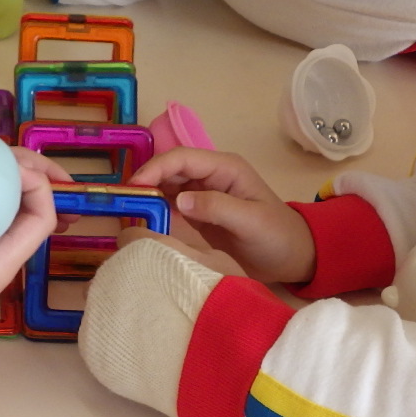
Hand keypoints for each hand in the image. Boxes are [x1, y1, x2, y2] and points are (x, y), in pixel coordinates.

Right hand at [129, 147, 315, 283]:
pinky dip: (154, 211)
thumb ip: (218, 208)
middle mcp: (210, 177)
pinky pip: (169, 207)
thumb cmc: (277, 235)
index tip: (134, 186)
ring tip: (126, 212)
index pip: (182, 158)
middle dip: (145, 181)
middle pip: (169, 170)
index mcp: (225, 168)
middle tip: (123, 202)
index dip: (156, 168)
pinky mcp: (197, 214)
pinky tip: (141, 222)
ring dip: (146, 196)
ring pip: (165, 187)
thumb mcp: (251, 221)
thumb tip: (179, 200)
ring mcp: (202, 195)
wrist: (292, 257)